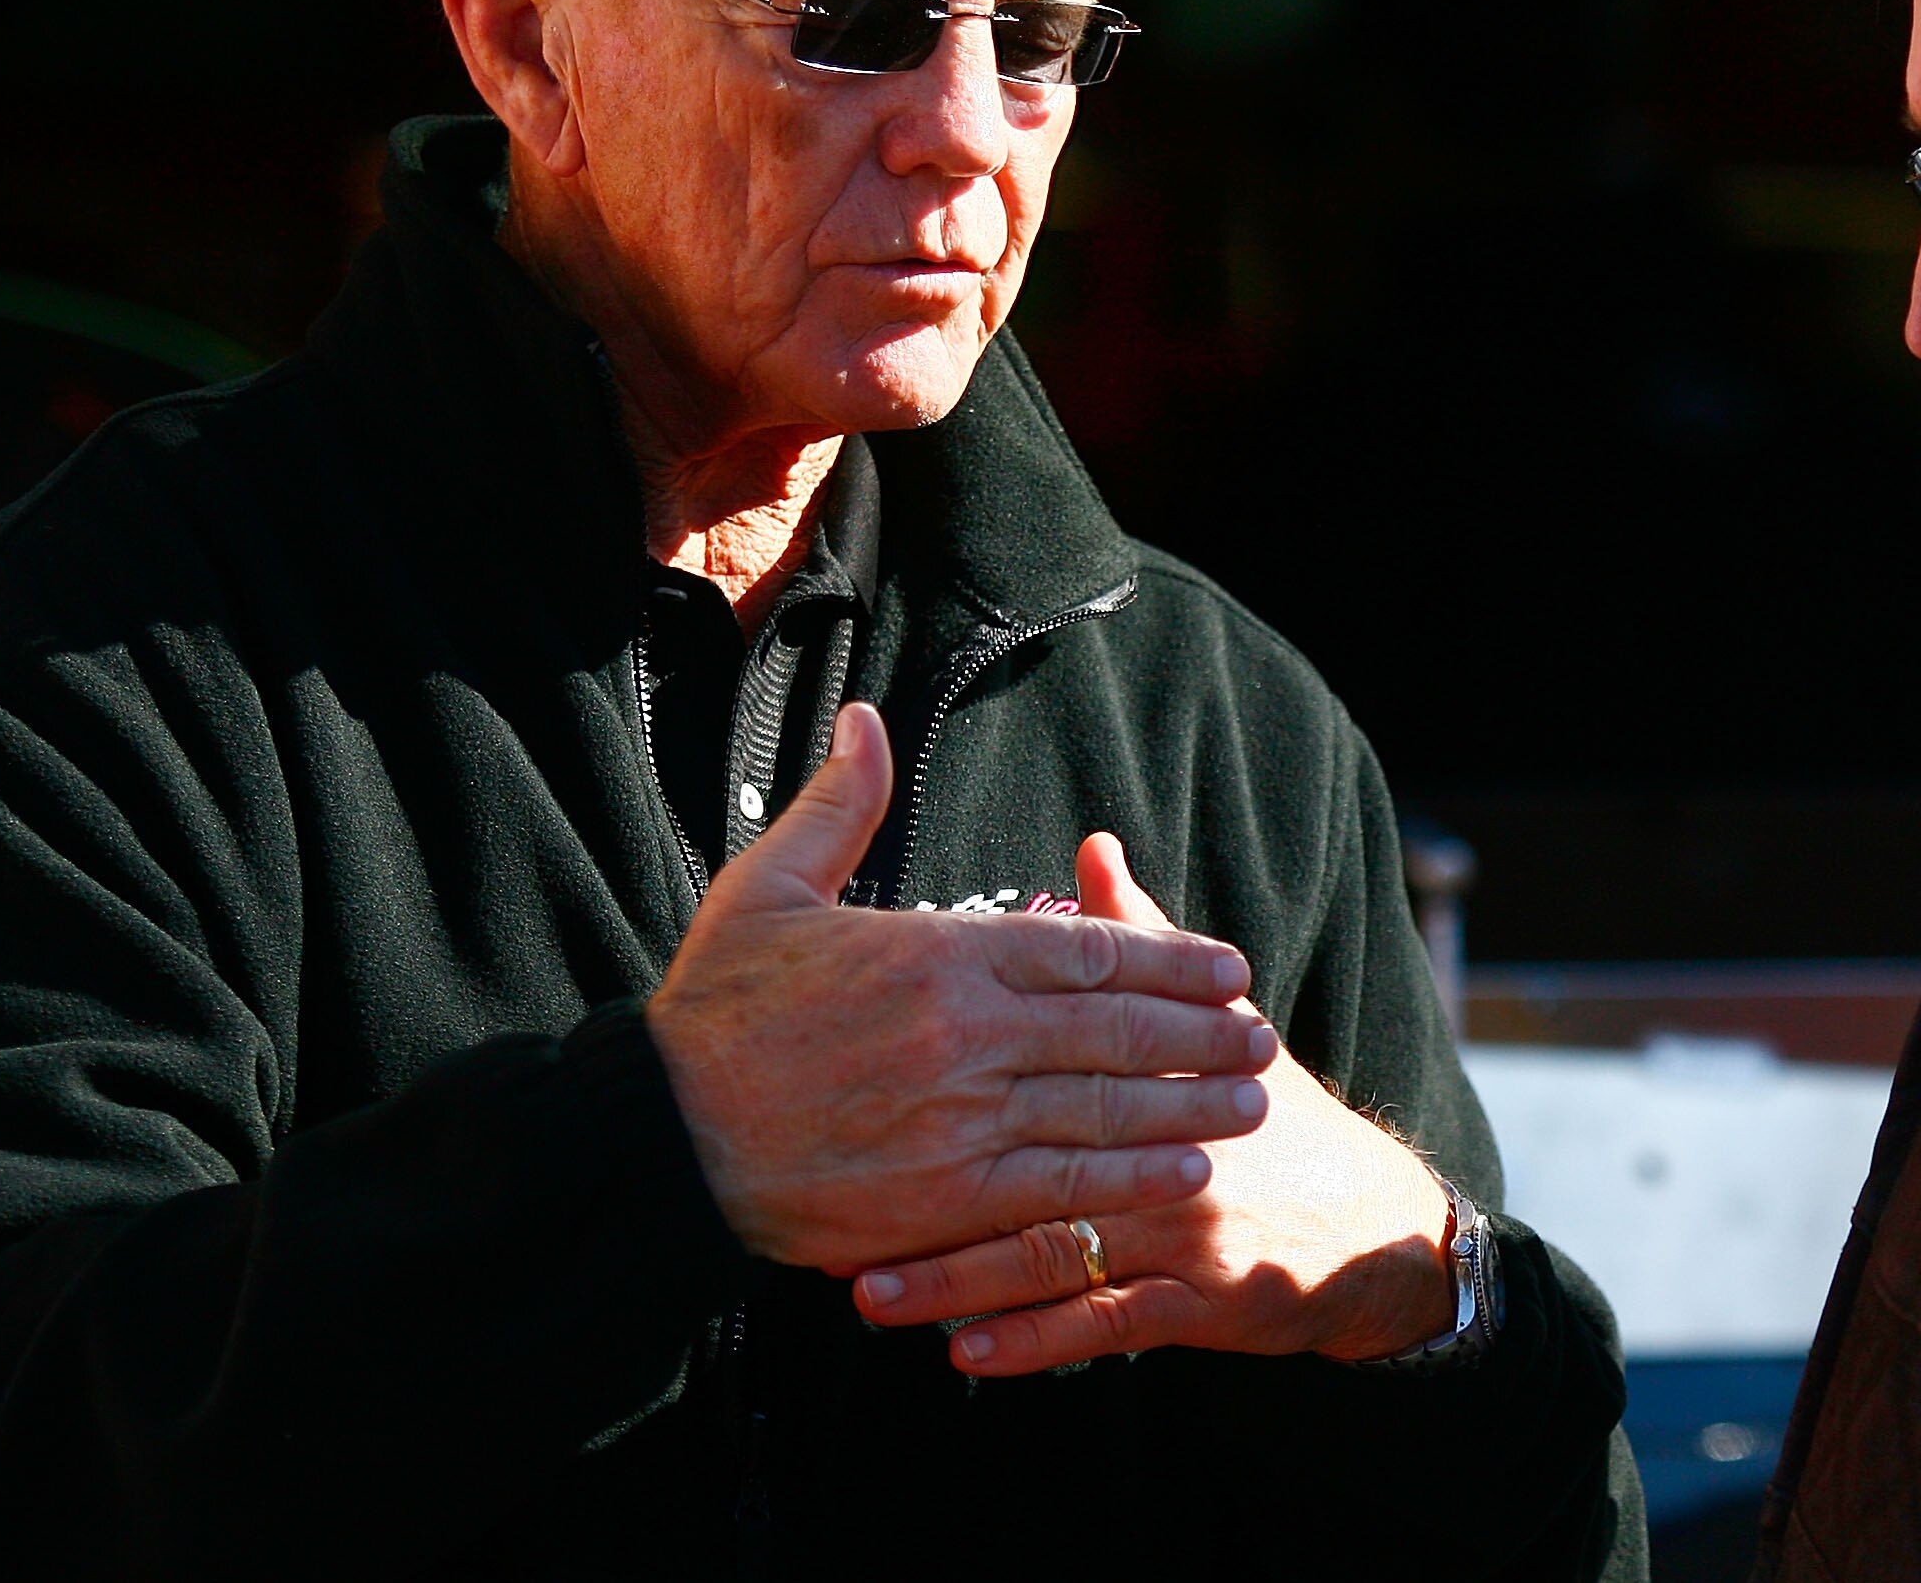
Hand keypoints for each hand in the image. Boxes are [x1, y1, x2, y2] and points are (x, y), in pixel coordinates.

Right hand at [646, 705, 1279, 1271]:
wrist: (658, 1138)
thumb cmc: (713, 1010)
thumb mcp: (767, 887)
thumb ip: (839, 806)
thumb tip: (867, 721)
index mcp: (937, 954)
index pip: (1087, 952)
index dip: (1169, 959)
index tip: (1227, 964)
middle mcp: (965, 1033)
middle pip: (1117, 1030)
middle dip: (1201, 1031)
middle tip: (1262, 1031)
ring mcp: (960, 1120)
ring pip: (1105, 1107)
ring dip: (1190, 1103)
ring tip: (1253, 1098)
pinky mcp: (944, 1198)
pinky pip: (1062, 1185)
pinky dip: (1132, 1177)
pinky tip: (1185, 1168)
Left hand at [849, 833, 1456, 1371]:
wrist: (1366, 1225)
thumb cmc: (1271, 1119)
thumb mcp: (1214, 1022)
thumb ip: (1139, 941)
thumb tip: (1092, 841)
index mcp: (1160, 1062)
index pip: (1047, 1053)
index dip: (947, 1070)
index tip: (853, 1081)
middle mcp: (1168, 1141)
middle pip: (1030, 1158)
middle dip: (923, 1187)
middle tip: (826, 1205)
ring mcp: (1183, 1224)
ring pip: (1050, 1251)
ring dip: (956, 1279)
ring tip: (869, 1293)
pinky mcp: (1200, 1299)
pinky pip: (1102, 1324)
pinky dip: (1033, 1341)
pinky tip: (966, 1354)